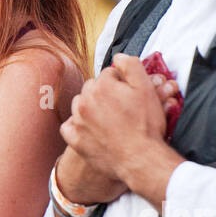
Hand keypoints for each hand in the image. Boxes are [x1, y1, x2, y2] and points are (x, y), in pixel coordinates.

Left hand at [59, 54, 182, 206]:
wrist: (141, 159)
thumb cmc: (146, 125)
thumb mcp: (146, 88)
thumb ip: (131, 65)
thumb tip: (118, 57)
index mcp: (101, 85)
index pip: (109, 74)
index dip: (122, 82)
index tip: (129, 94)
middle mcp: (84, 101)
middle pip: (92, 88)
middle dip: (104, 93)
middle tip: (120, 107)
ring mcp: (78, 121)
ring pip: (80, 105)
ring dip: (90, 108)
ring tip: (108, 118)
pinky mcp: (75, 140)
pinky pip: (68, 127)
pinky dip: (77, 127)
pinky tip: (90, 130)